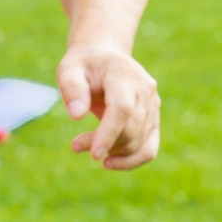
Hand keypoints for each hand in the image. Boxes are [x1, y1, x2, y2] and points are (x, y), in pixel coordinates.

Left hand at [58, 42, 158, 169]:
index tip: (94, 153)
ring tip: (82, 145)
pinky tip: (108, 163)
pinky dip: (131, 161)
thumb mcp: (69, 70)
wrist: (104, 59)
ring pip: (139, 143)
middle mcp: (145, 91)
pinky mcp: (152, 120)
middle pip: (130, 129)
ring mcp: (152, 106)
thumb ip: (72, 89)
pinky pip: (149, 149)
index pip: (123, 109)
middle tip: (75, 145)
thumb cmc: (83, 66)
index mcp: (124, 75)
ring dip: (111, 152)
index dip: (109, 133)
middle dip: (103, 144)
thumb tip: (76, 115)